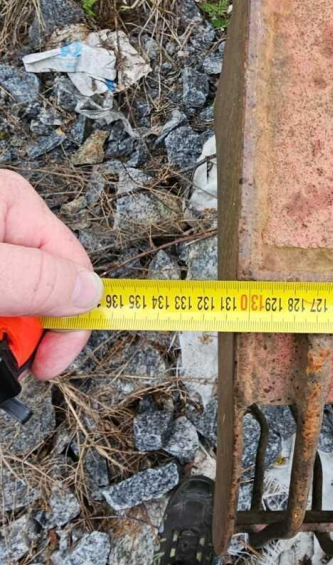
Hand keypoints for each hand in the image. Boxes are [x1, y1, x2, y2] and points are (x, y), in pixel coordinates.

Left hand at [0, 170, 102, 378]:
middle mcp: (1, 220)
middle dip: (31, 329)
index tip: (50, 363)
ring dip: (7, 333)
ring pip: (17, 299)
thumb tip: (91, 292)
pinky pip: (1, 299)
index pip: (72, 267)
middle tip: (10, 360)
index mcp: (11, 201)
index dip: (70, 322)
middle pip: (43, 285)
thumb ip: (36, 279)